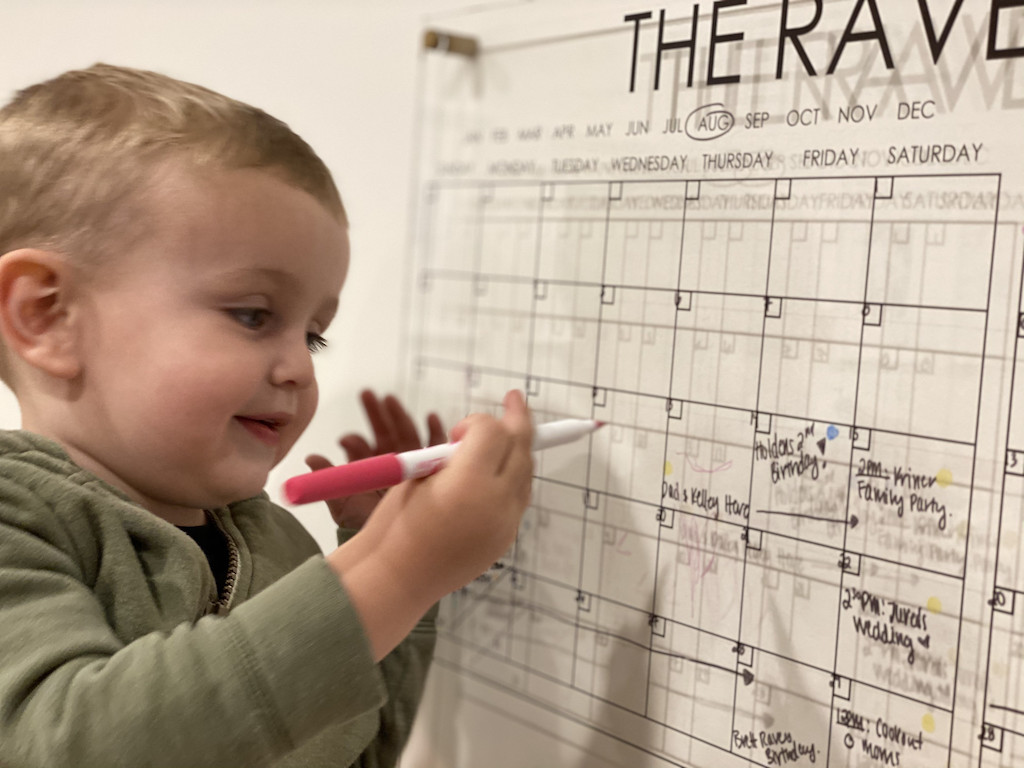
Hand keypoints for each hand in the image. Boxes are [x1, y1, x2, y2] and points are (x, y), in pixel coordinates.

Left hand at [305, 390, 443, 528]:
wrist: (398, 547)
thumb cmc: (368, 525)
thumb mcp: (344, 504)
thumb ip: (330, 479)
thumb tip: (310, 457)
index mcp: (369, 467)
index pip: (361, 448)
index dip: (354, 440)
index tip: (346, 439)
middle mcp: (390, 462)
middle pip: (384, 432)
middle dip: (376, 413)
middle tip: (367, 394)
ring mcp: (412, 464)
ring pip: (407, 434)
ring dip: (399, 415)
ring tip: (390, 399)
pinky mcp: (433, 469)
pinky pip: (435, 447)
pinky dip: (435, 430)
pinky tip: (432, 416)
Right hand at [361, 389, 533, 595]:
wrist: (397, 578)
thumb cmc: (396, 523)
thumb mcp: (418, 475)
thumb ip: (451, 456)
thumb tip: (473, 440)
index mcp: (467, 481)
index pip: (491, 431)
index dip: (476, 421)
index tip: (457, 429)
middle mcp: (496, 501)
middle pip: (519, 447)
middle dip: (517, 421)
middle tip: (514, 400)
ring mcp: (506, 523)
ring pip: (525, 473)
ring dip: (518, 449)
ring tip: (510, 433)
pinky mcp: (506, 539)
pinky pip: (519, 498)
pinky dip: (514, 477)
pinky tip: (502, 469)